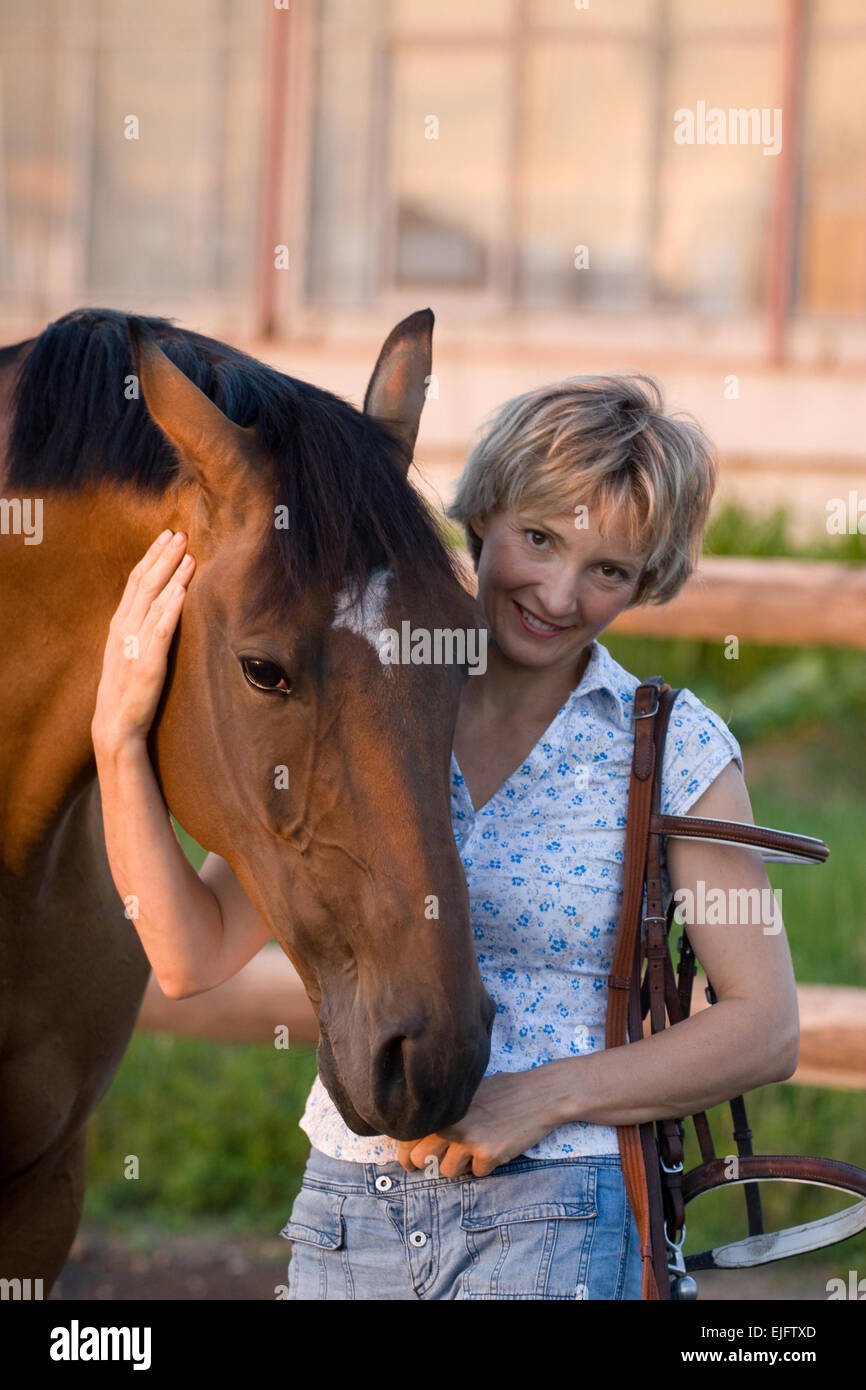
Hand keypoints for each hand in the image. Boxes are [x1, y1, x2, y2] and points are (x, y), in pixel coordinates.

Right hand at [91, 529, 194, 754]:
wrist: (116, 724)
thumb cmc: (125, 688)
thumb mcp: (127, 650)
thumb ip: (139, 627)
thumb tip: (159, 604)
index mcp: (119, 624)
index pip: (136, 581)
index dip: (151, 556)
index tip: (166, 536)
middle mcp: (124, 629)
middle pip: (145, 584)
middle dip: (163, 556)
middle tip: (180, 534)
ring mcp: (135, 644)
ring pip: (154, 601)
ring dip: (172, 575)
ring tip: (188, 554)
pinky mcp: (148, 663)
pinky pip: (160, 630)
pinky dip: (170, 608)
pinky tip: (182, 591)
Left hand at [395, 1068, 565, 1178]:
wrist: (539, 1094)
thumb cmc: (503, 1091)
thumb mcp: (467, 1094)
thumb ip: (444, 1112)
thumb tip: (417, 1135)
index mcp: (442, 1107)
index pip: (407, 1136)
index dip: (406, 1153)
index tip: (410, 1161)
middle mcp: (451, 1123)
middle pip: (421, 1159)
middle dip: (427, 1165)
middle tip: (437, 1162)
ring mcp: (469, 1140)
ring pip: (448, 1171)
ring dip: (460, 1165)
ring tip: (476, 1147)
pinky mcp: (489, 1154)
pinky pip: (477, 1173)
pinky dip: (485, 1165)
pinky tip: (497, 1146)